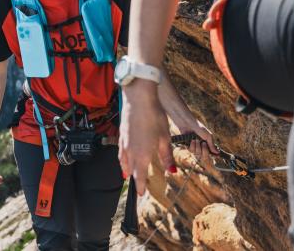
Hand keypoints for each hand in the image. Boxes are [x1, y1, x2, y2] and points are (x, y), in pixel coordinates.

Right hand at [118, 80, 170, 196]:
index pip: (139, 177)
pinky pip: (121, 152)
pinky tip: (125, 157)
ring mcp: (124, 143)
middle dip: (134, 180)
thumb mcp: (165, 138)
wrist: (139, 99)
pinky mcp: (122, 134)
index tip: (141, 195)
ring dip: (126, 170)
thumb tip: (172, 171)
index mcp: (142, 155)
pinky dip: (122, 159)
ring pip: (123, 162)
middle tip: (138, 188)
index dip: (140, 187)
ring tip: (127, 175)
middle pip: (130, 171)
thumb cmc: (154, 116)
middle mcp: (131, 151)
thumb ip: (166, 156)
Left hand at [179, 122, 218, 166]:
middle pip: (204, 156)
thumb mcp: (208, 136)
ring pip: (197, 154)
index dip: (212, 155)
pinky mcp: (188, 146)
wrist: (188, 123)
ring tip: (196, 139)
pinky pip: (191, 151)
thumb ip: (212, 145)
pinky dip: (192, 146)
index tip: (215, 156)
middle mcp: (201, 146)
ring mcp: (195, 146)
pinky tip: (192, 140)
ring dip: (197, 147)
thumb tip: (217, 153)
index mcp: (207, 144)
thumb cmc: (199, 127)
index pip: (211, 153)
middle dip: (204, 150)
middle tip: (203, 143)